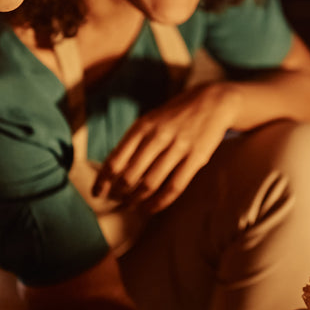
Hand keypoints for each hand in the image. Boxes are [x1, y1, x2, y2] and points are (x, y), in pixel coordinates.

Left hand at [92, 82, 238, 213]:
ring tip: (132, 207)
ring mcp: (178, 147)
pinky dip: (159, 202)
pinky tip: (150, 208)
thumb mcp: (151, 120)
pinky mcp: (197, 157)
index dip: (103, 180)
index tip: (97, 193)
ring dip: (137, 200)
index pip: (115, 159)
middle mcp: (158, 136)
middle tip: (117, 201)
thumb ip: (133, 142)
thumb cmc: (175, 115)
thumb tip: (112, 171)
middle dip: (120, 193)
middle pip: (130, 175)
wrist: (213, 101)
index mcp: (142, 126)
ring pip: (150, 183)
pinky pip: (174, 186)